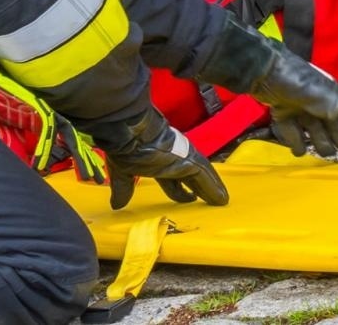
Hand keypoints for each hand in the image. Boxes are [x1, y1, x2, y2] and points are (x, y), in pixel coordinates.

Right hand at [91, 108, 227, 209]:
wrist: (132, 132)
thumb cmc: (126, 147)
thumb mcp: (123, 172)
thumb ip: (123, 188)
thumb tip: (116, 204)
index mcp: (159, 162)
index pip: (172, 181)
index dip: (180, 191)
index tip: (188, 198)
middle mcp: (174, 159)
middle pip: (191, 179)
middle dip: (200, 190)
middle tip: (210, 200)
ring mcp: (183, 159)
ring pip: (202, 177)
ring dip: (211, 189)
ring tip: (221, 201)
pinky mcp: (190, 160)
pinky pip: (205, 177)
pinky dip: (214, 188)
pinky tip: (221, 198)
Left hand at [248, 48, 337, 157]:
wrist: (272, 77)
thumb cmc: (308, 89)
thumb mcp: (335, 101)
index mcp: (336, 98)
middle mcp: (322, 105)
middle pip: (334, 127)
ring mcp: (303, 112)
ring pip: (316, 134)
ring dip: (321, 144)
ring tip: (324, 152)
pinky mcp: (285, 118)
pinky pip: (294, 136)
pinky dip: (297, 144)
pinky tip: (299, 149)